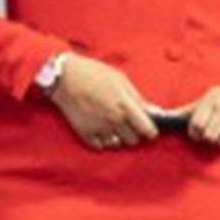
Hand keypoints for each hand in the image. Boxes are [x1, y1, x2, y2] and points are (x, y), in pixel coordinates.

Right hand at [41, 54, 162, 149]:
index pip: (148, 130)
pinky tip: (100, 127)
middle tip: (127, 123)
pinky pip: (101, 146)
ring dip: (117, 136)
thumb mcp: (121, 80)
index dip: (150, 130)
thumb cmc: (94, 73)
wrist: (64, 76)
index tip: (147, 128)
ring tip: (111, 123)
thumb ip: (138, 98)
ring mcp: (99, 128)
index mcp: (125, 106)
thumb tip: (155, 111)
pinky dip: (102, 139)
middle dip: (133, 133)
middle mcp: (114, 120)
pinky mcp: (85, 134)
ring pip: (117, 144)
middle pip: (133, 141)